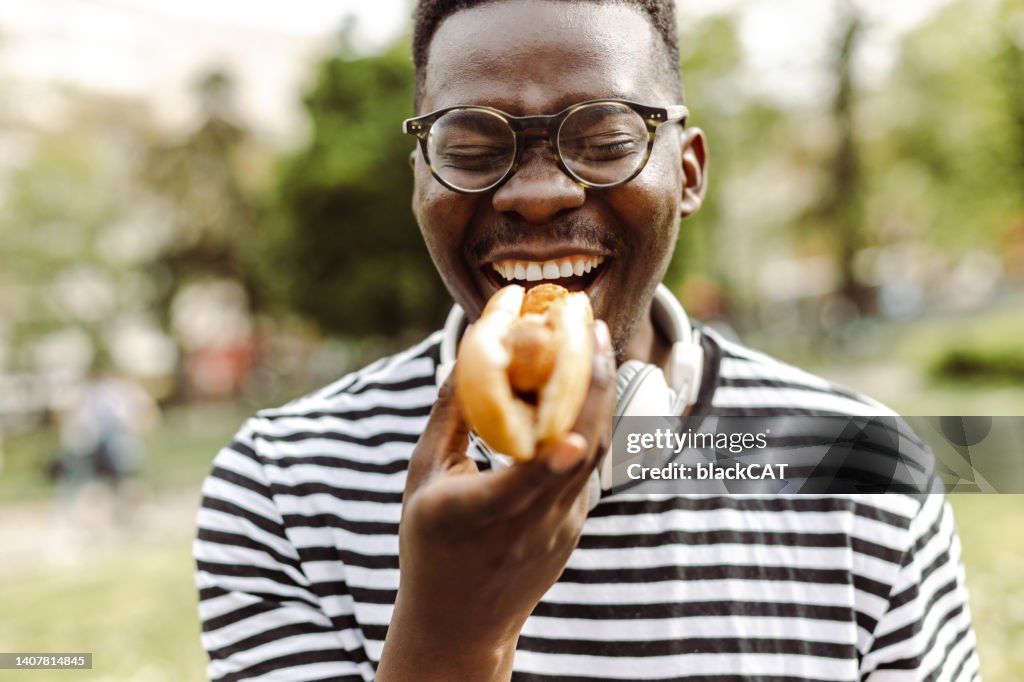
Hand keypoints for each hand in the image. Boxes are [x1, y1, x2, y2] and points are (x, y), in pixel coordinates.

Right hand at [376, 321, 615, 681]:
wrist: (462, 620)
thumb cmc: (431, 540)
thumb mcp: (424, 477)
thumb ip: (449, 416)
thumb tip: (471, 351)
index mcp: (476, 517)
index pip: (521, 489)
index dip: (550, 465)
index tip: (573, 434)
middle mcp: (528, 526)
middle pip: (576, 455)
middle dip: (591, 385)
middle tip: (593, 327)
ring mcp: (559, 529)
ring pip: (592, 455)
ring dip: (599, 393)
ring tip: (596, 341)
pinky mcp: (574, 526)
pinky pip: (588, 466)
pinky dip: (589, 419)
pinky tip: (583, 382)